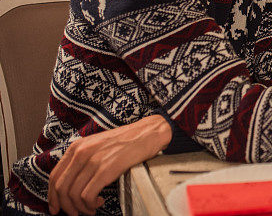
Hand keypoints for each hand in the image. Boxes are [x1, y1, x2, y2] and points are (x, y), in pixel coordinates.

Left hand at [48, 116, 171, 215]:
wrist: (149, 132)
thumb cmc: (127, 140)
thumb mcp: (98, 145)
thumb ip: (83, 160)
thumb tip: (74, 183)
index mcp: (78, 147)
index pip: (54, 176)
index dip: (52, 196)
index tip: (57, 206)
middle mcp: (82, 152)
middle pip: (61, 188)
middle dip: (66, 206)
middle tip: (75, 213)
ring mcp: (94, 160)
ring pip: (73, 194)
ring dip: (80, 208)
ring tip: (91, 208)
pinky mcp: (107, 169)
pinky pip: (88, 195)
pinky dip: (90, 204)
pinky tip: (99, 202)